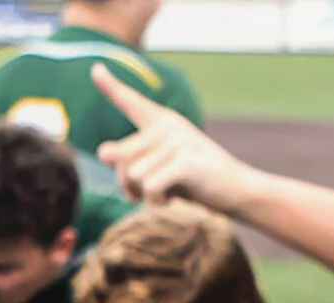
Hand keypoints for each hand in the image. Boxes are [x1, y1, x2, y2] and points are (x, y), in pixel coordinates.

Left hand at [93, 66, 254, 213]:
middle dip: (126, 184)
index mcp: (162, 121)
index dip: (111, 87)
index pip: (131, 102)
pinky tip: (173, 200)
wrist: (238, 190)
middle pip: (120, 157)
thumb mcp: (158, 169)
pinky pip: (149, 187)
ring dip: (144, 196)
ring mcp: (178, 140)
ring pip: (133, 176)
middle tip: (146, 193)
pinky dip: (156, 202)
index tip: (95, 70)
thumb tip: (103, 151)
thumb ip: (130, 160)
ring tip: (168, 193)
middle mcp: (168, 125)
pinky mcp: (185, 160)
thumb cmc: (195, 181)